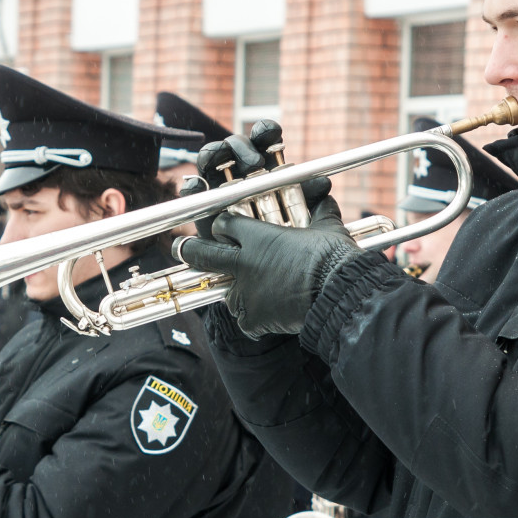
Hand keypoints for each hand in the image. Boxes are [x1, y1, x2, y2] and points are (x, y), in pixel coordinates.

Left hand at [177, 196, 363, 336]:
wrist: (336, 294)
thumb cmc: (334, 258)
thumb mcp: (328, 229)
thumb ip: (321, 213)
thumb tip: (326, 198)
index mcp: (258, 237)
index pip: (224, 225)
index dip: (222, 226)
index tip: (222, 228)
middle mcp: (243, 263)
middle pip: (203, 254)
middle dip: (189, 250)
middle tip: (180, 248)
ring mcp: (244, 292)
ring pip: (228, 292)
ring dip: (237, 292)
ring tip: (250, 295)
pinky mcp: (251, 319)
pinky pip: (247, 320)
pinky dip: (257, 319)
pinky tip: (271, 318)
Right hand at [183, 122, 334, 241]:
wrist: (266, 267)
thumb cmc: (284, 235)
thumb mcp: (300, 215)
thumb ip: (308, 197)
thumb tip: (322, 183)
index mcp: (267, 163)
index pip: (264, 139)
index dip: (265, 132)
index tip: (270, 134)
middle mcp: (241, 170)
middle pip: (236, 145)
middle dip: (242, 147)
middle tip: (255, 164)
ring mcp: (218, 185)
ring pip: (211, 159)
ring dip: (215, 154)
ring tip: (220, 159)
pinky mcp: (201, 204)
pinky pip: (192, 189)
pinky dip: (193, 184)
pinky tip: (197, 184)